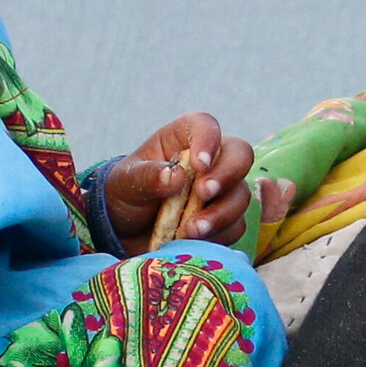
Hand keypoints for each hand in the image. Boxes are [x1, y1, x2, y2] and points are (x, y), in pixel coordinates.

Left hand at [107, 114, 288, 251]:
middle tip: (203, 194)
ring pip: (240, 195)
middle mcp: (209, 161)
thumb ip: (148, 177)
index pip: (205, 125)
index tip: (199, 164)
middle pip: (240, 155)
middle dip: (226, 175)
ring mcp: (221, 191)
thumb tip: (176, 176)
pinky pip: (235, 226)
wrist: (125, 232)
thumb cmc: (126, 194)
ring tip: (190, 230)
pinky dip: (218, 235)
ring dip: (220, 213)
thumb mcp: (127, 183)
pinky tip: (193, 241)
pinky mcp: (224, 220)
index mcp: (182, 139)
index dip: (209, 140)